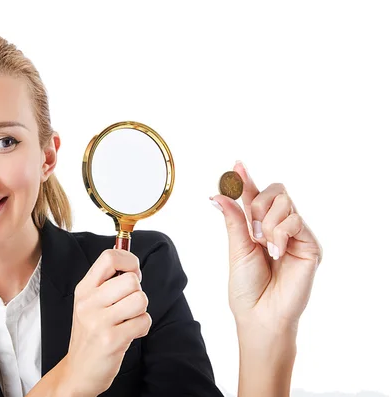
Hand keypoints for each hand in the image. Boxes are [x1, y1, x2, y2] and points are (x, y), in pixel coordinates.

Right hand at [63, 249, 150, 396]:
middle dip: (138, 292)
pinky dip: (142, 327)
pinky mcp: (111, 340)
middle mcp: (88, 302)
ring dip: (141, 311)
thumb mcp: (90, 303)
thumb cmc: (91, 333)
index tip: (132, 272)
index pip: (109, 257)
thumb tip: (131, 262)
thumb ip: (107, 282)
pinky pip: (144, 321)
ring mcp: (99, 321)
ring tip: (128, 320)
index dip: (129, 261)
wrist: (78, 371)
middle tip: (128, 304)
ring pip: (140, 299)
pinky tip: (129, 334)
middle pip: (131, 280)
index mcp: (84, 289)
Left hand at [211, 161, 322, 335]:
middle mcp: (277, 227)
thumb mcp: (236, 248)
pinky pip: (296, 221)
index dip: (245, 179)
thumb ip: (233, 219)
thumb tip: (217, 194)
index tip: (236, 165)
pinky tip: (277, 253)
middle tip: (253, 232)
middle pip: (275, 191)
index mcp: (257, 226)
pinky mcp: (310, 245)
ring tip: (265, 247)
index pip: (254, 196)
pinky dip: (281, 234)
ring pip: (285, 202)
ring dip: (268, 223)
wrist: (260, 313)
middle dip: (257, 204)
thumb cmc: (247, 287)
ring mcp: (295, 235)